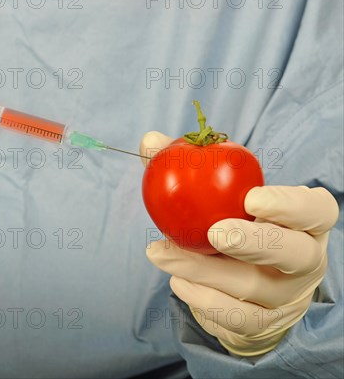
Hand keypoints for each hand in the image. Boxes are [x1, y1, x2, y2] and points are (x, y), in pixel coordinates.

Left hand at [140, 131, 338, 355]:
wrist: (244, 287)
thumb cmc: (233, 224)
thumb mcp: (221, 197)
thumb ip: (189, 167)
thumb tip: (149, 141)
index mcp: (305, 222)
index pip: (316, 210)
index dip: (290, 204)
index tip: (251, 198)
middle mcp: (304, 259)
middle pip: (294, 253)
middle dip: (254, 242)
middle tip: (214, 233)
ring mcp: (285, 296)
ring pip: (253, 287)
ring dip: (203, 270)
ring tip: (160, 253)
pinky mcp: (261, 323)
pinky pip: (235, 318)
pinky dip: (202, 300)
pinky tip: (176, 281)